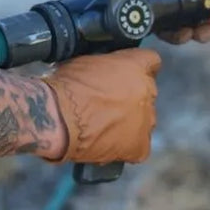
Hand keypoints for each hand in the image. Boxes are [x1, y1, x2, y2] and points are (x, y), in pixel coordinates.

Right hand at [39, 49, 160, 164]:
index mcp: (136, 66)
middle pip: (147, 93)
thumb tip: (101, 73)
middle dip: (131, 97)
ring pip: (145, 120)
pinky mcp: (139, 146)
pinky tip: (109, 145)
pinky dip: (126, 148)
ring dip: (130, 122)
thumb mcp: (85, 63)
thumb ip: (104, 67)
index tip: (125, 74)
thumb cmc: (67, 88)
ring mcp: (146, 120)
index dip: (137, 69)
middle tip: (107, 103)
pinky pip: (140, 147)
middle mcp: (148, 91)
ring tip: (105, 127)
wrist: (58, 118)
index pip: (151, 62)